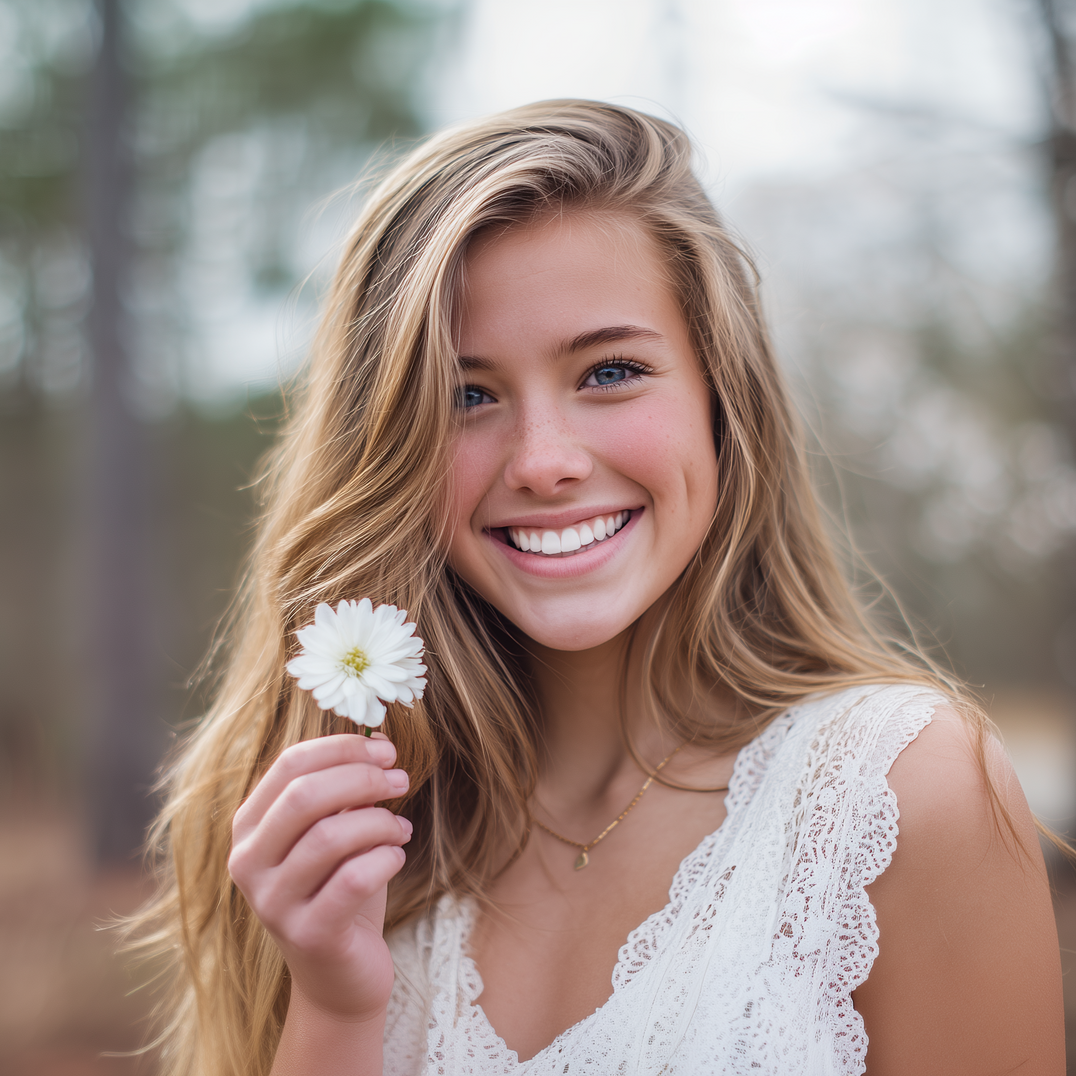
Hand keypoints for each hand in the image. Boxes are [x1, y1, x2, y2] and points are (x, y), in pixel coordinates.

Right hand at [229, 733, 410, 1022]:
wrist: (339, 975)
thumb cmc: (339, 890)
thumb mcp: (337, 832)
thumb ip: (346, 788)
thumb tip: (379, 739)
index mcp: (249, 827)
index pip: (288, 765)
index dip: (341, 748)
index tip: (384, 749)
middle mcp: (248, 863)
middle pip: (304, 796)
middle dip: (362, 778)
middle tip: (400, 778)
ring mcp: (272, 903)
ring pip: (330, 837)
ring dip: (379, 821)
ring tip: (401, 827)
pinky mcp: (308, 935)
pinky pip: (354, 879)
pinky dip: (386, 858)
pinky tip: (396, 857)